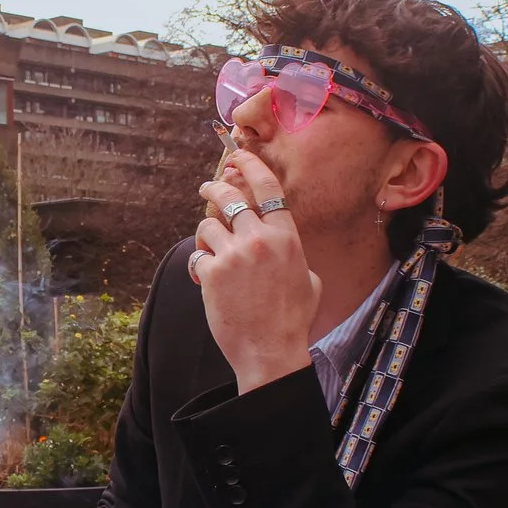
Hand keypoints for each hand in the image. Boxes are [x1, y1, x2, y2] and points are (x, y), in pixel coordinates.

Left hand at [191, 149, 318, 393]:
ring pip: (207, 225)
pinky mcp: (212, 272)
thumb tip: (284, 246)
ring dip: (206, 235)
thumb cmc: (293, 320)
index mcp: (287, 238)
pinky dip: (200, 265)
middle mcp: (260, 239)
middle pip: (229, 196)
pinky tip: (206, 278)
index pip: (267, 188)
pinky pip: (198, 255)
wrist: (270, 351)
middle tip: (208, 187)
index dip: (250, 166)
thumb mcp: (309, 280)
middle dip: (214, 187)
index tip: (238, 157)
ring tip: (211, 249)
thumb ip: (294, 254)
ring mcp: (234, 254)